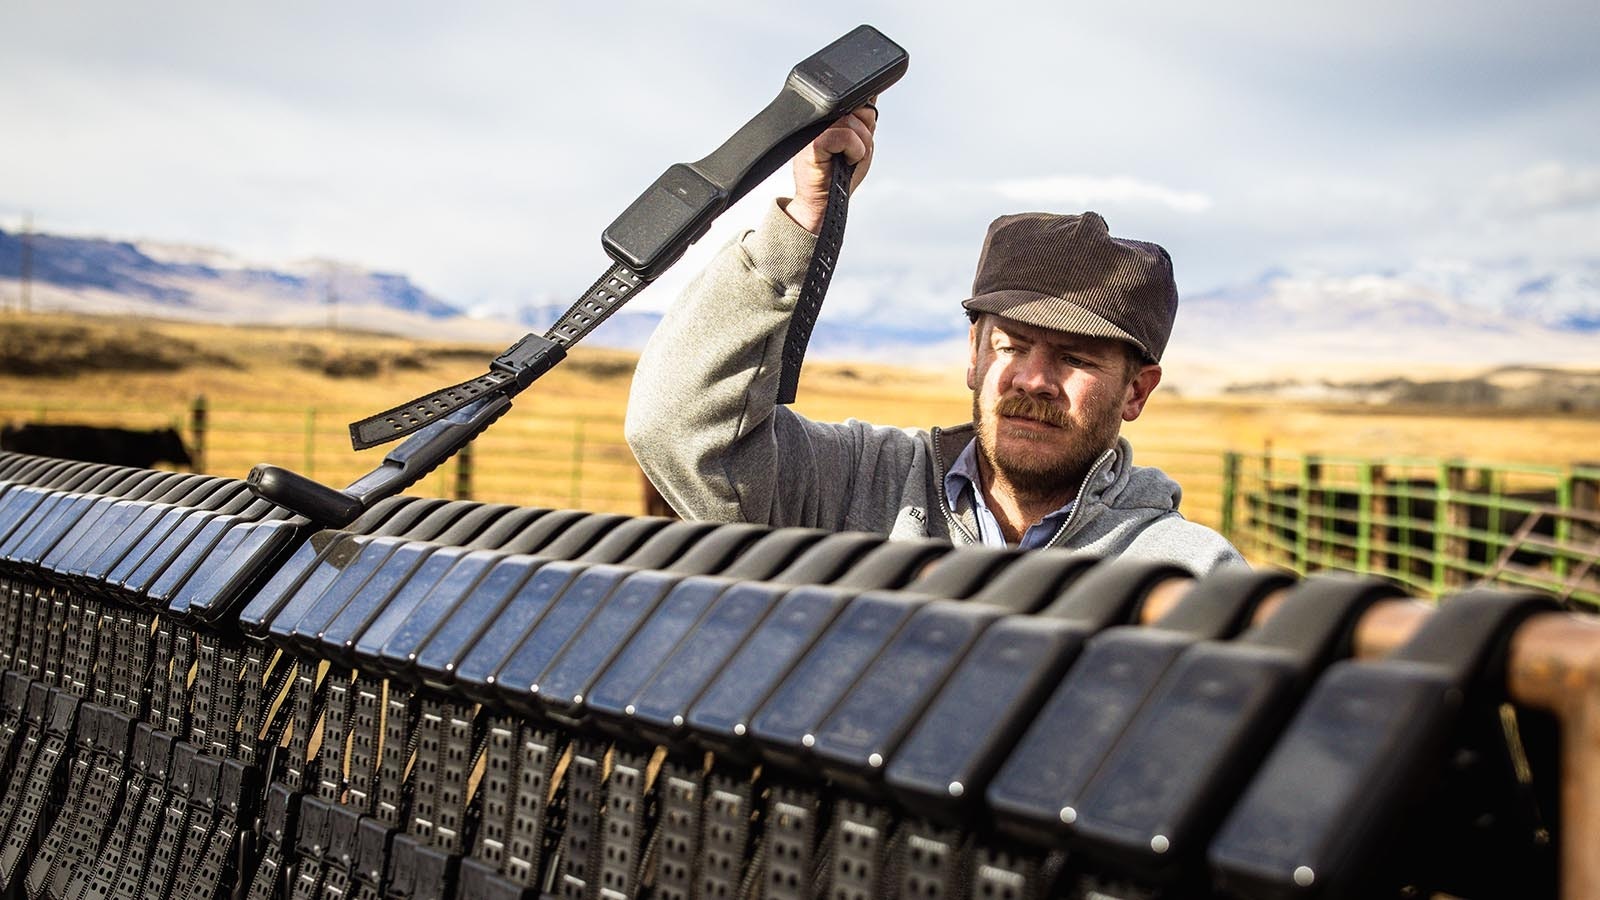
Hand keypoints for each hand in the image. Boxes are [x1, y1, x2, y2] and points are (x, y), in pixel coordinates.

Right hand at [785, 101, 877, 234]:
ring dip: (858, 146)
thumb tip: (873, 97)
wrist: (823, 202)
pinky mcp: (812, 142)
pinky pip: (844, 136)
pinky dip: (852, 151)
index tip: (857, 141)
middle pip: (859, 109)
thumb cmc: (840, 177)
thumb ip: (864, 120)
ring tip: (845, 158)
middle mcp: (820, 119)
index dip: (865, 120)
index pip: (858, 100)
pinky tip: (843, 161)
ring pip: (853, 122)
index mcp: (830, 116)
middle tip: (850, 152)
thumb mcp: (860, 143)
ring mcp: (814, 129)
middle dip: (864, 134)